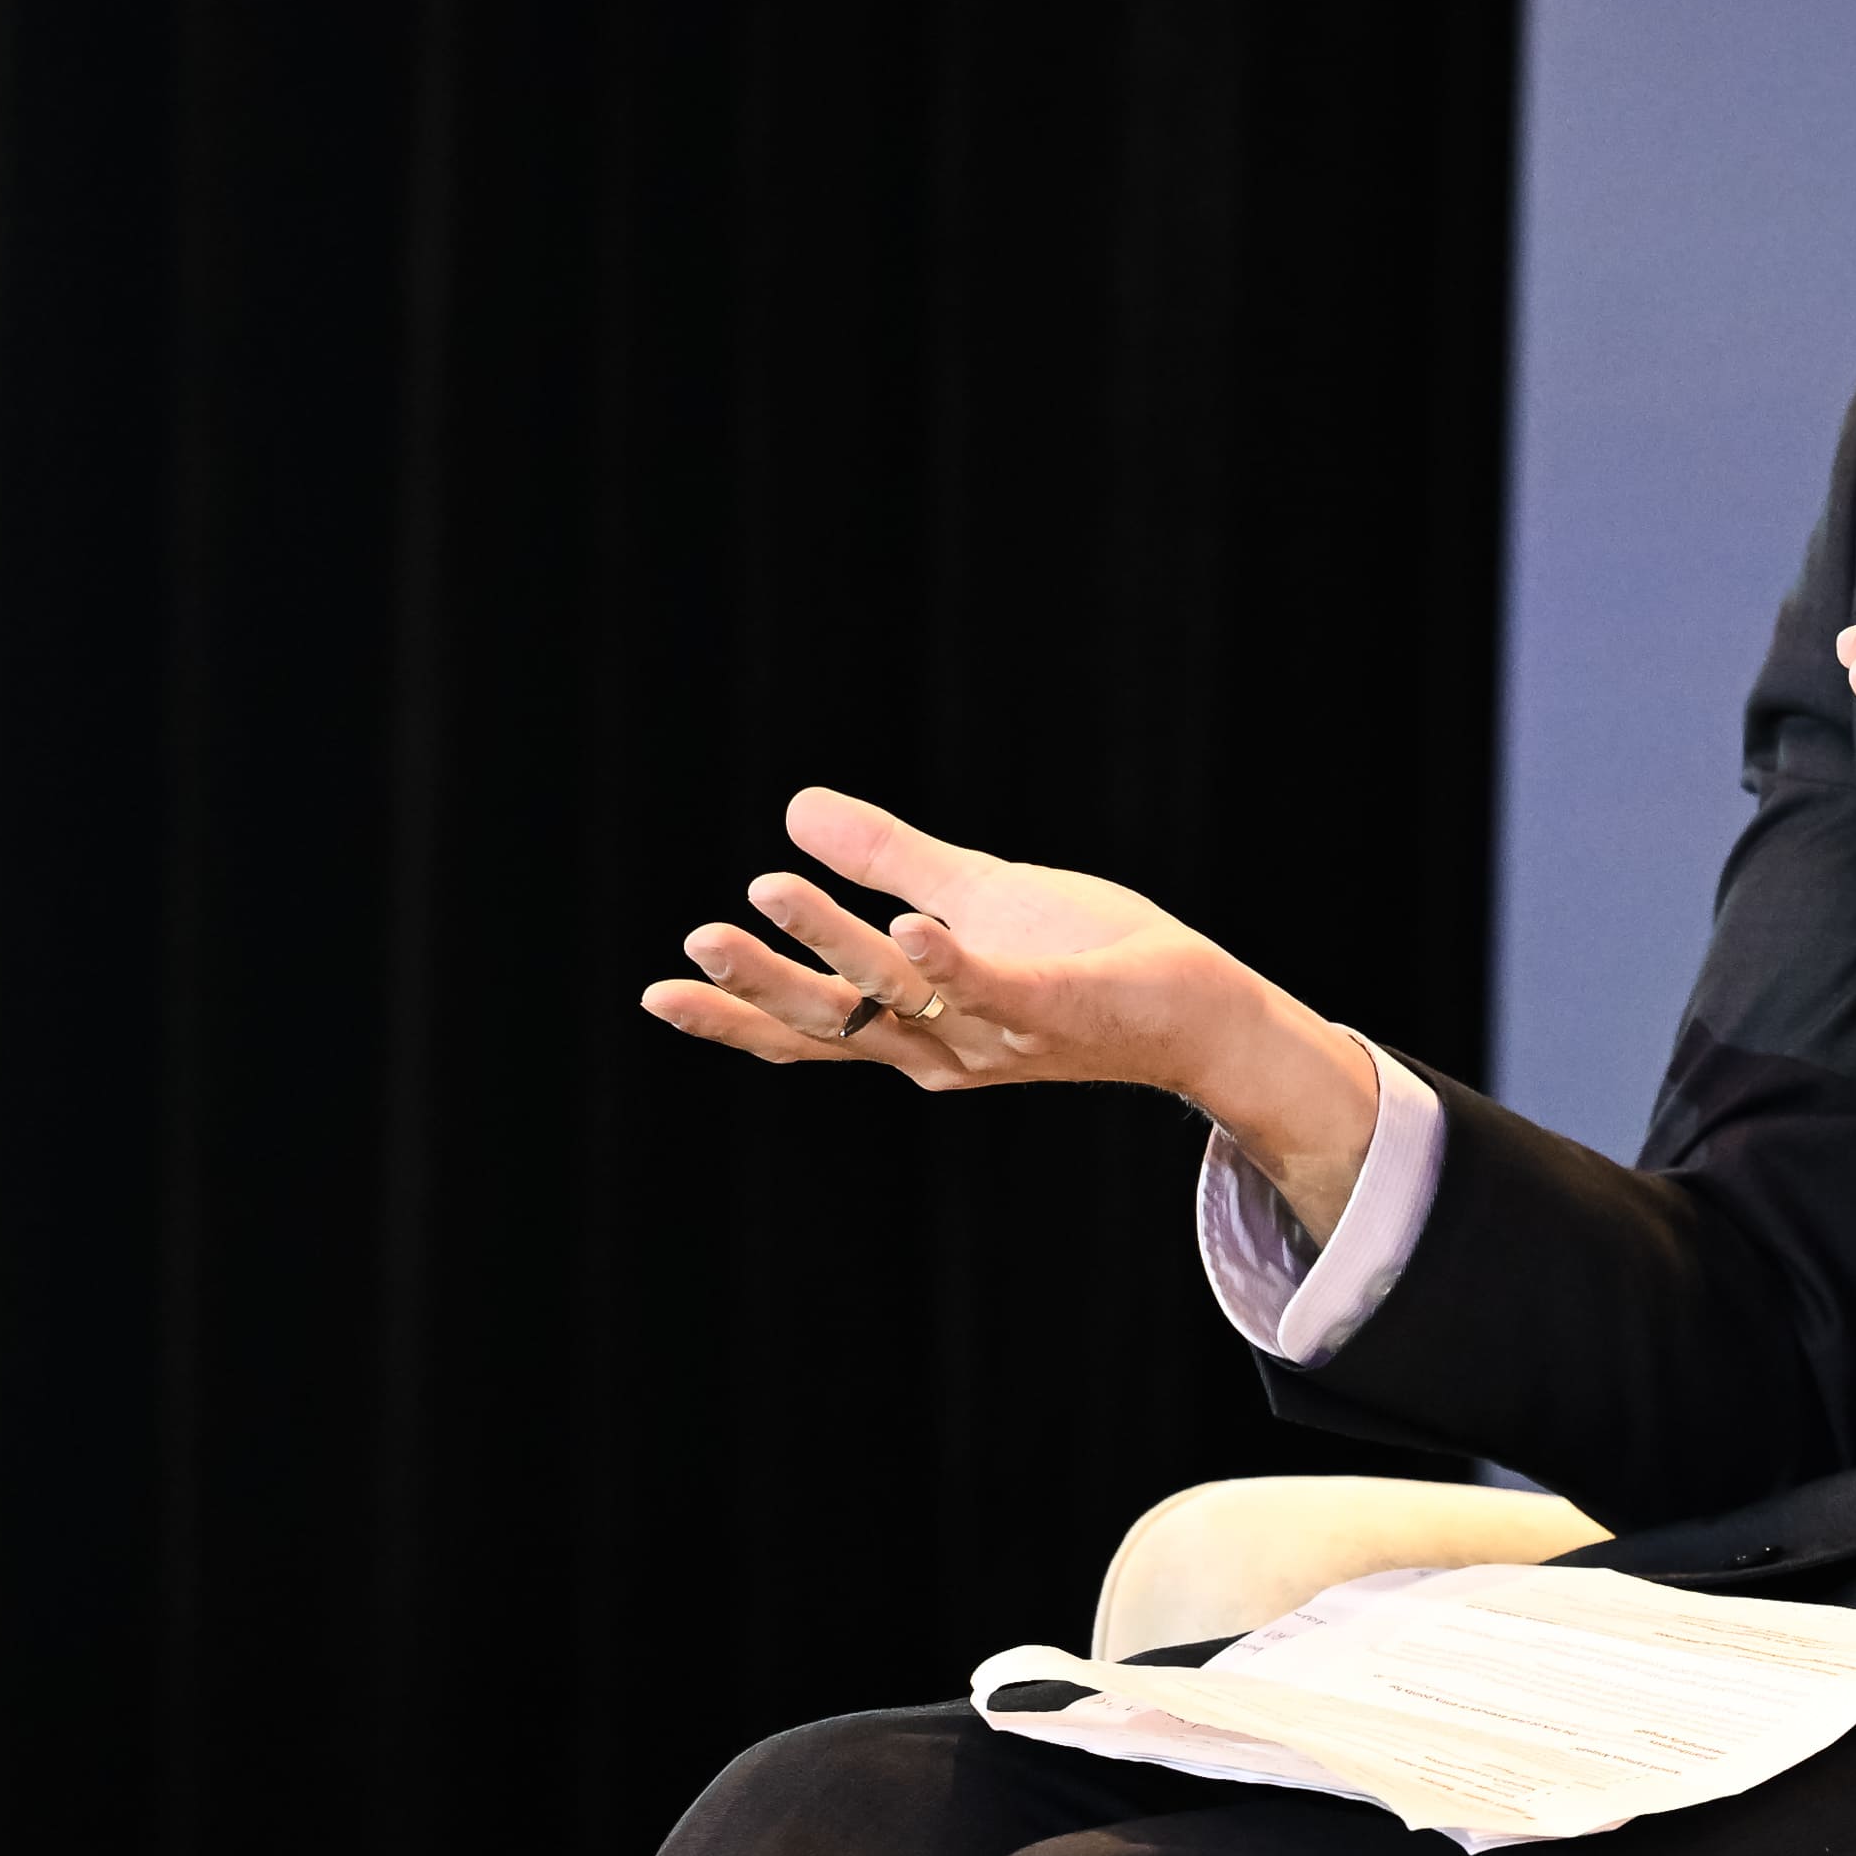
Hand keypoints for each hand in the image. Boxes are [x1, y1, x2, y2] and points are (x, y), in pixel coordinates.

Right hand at [638, 787, 1385, 1234]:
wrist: (1195, 1006)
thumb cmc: (1084, 956)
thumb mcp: (968, 897)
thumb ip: (886, 861)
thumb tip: (795, 808)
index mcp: (912, 1025)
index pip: (809, 1028)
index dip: (735, 1012)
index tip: (660, 991)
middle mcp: (942, 1046)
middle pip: (833, 1021)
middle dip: (762, 981)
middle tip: (695, 942)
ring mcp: (998, 1032)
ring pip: (897, 995)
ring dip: (834, 943)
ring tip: (769, 889)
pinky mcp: (1056, 1006)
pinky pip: (995, 989)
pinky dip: (950, 961)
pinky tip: (913, 923)